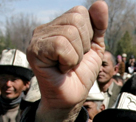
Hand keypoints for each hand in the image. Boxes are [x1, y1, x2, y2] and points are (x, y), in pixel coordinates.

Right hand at [27, 2, 107, 121]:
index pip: (81, 12)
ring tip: (67, 65)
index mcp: (60, 25)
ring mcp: (38, 38)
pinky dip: (69, 60)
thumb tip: (100, 3)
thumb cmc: (80, 74)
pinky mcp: (34, 50)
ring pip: (70, 33)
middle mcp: (46, 29)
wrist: (71, 98)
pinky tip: (61, 69)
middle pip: (76, 20)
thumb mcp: (94, 47)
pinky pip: (61, 45)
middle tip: (74, 60)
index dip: (89, 34)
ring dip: (76, 55)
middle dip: (83, 45)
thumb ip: (98, 26)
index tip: (82, 51)